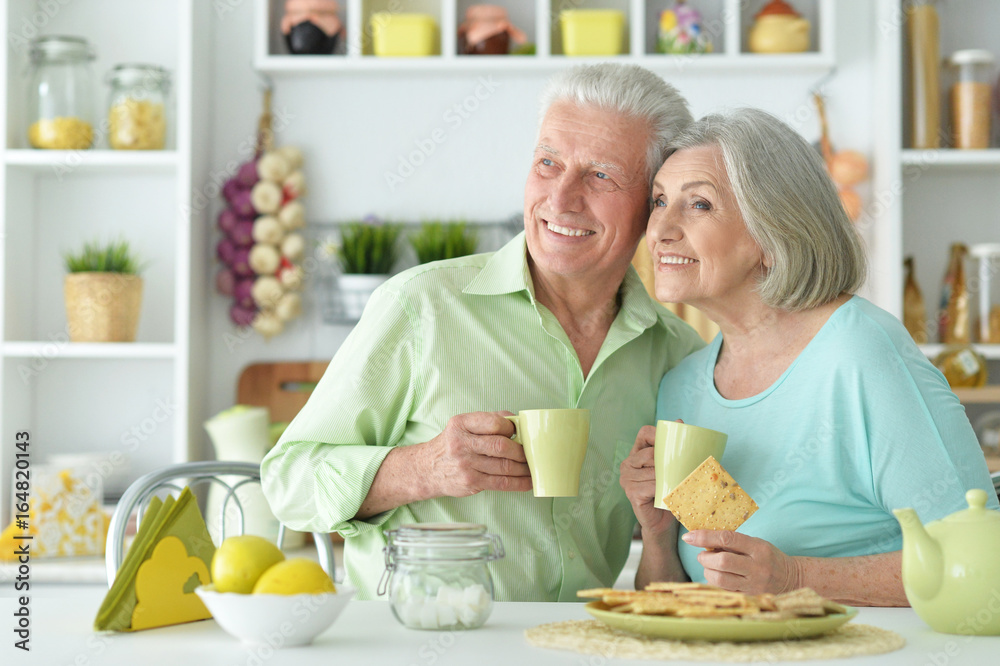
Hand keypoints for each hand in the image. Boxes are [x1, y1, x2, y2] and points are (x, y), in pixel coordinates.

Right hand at [421, 411, 531, 497]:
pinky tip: (528, 481)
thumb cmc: (451, 444)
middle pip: (501, 446)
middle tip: (530, 452)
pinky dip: (519, 483)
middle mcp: (462, 444)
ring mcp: (466, 465)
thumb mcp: (462, 425)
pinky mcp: (471, 483)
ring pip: (504, 466)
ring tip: (533, 466)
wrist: (427, 469)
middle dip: (521, 450)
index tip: (519, 432)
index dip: (511, 427)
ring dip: (524, 468)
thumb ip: (488, 419)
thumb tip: (517, 420)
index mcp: (461, 424)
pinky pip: (502, 483)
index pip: (493, 423)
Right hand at [620, 425, 674, 535]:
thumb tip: (679, 422)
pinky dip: (663, 489)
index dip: (659, 435)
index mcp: (636, 453)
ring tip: (675, 485)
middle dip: (667, 463)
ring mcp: (627, 479)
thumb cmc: (667, 491)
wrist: (662, 521)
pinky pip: (651, 485)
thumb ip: (674, 448)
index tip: (673, 444)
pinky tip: (666, 494)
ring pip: (653, 470)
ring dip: (668, 479)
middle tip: (678, 472)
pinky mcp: (631, 493)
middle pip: (651, 453)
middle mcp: (627, 464)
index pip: (645, 433)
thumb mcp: (672, 468)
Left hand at [683, 530, 801, 594]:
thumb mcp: (755, 543)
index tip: (688, 537)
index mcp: (758, 548)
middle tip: (703, 555)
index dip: (704, 537)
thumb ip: (733, 542)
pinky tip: (716, 577)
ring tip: (709, 566)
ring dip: (707, 571)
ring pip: (720, 579)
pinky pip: (724, 591)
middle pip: (722, 561)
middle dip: (705, 557)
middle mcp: (757, 567)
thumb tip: (703, 541)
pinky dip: (714, 583)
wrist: (791, 579)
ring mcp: (754, 584)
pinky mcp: (749, 597)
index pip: (727, 539)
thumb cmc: (768, 557)